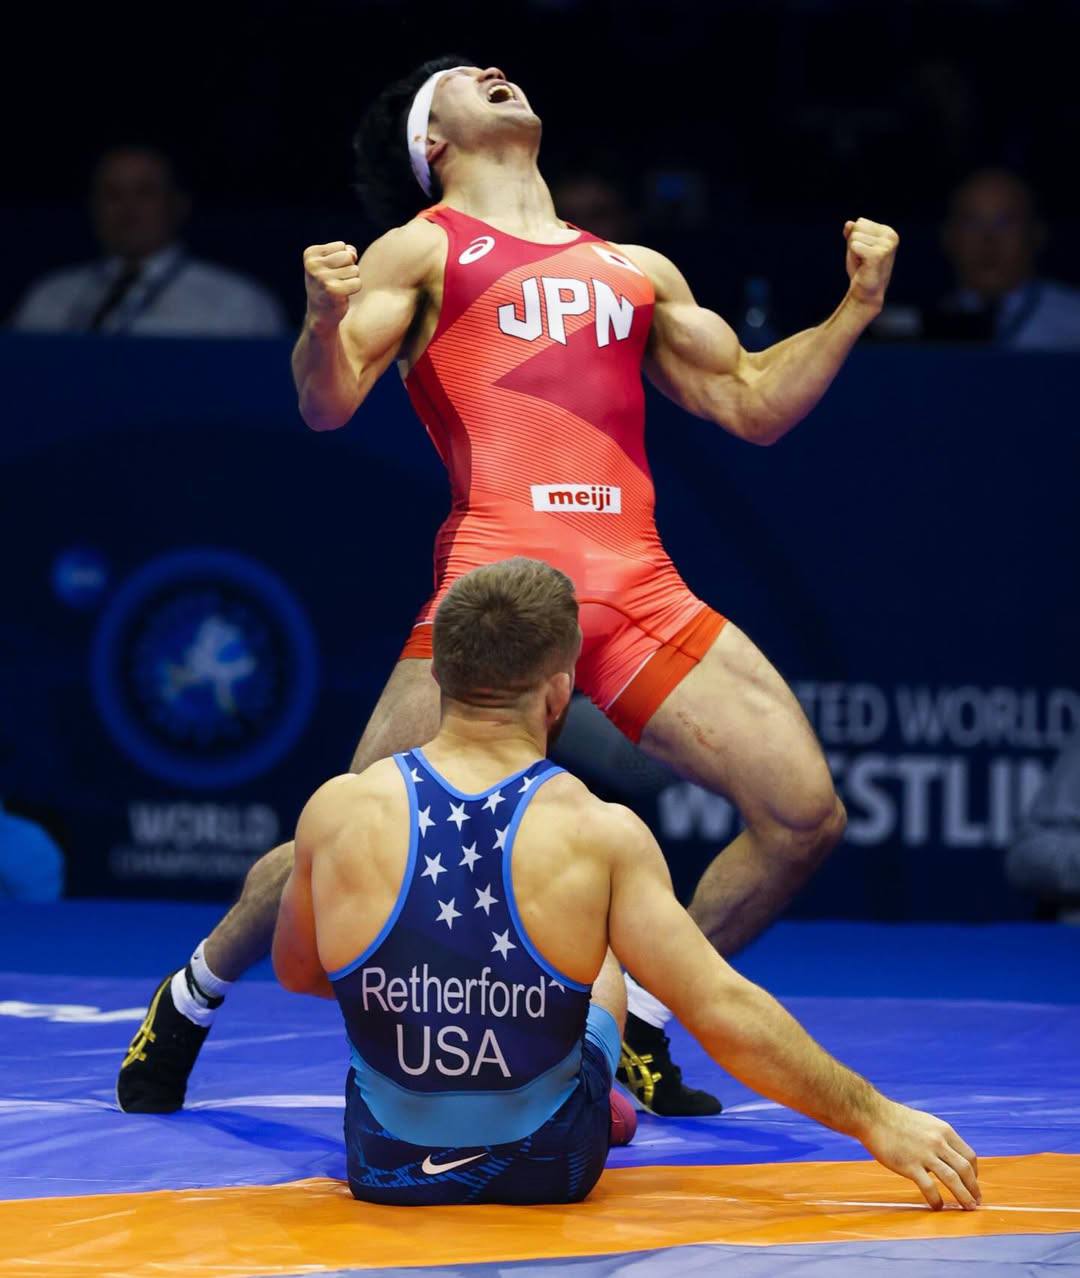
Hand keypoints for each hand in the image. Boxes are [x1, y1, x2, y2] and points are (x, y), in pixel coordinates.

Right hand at [303, 241, 361, 330]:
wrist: (321, 314)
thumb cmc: (328, 284)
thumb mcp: (332, 263)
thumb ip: (346, 251)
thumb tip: (352, 253)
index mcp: (310, 254)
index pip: (342, 246)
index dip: (342, 259)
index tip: (331, 271)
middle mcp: (313, 265)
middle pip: (348, 256)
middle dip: (349, 268)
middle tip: (337, 280)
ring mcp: (322, 278)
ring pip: (354, 269)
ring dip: (351, 279)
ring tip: (339, 287)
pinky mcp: (333, 290)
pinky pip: (357, 282)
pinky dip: (354, 288)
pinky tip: (343, 295)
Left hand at [843, 217, 898, 310]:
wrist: (866, 292)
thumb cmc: (861, 269)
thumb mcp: (856, 247)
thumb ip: (853, 233)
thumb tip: (848, 223)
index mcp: (888, 231)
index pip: (860, 222)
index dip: (856, 239)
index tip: (863, 253)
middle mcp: (890, 236)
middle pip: (858, 227)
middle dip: (854, 243)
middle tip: (862, 259)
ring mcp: (886, 245)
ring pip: (854, 237)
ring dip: (853, 252)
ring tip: (863, 263)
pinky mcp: (878, 254)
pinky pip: (854, 246)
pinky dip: (853, 257)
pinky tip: (863, 265)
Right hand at [860, 1099, 979, 1210]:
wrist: (871, 1115)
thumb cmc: (895, 1118)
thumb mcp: (924, 1122)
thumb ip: (938, 1137)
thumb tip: (947, 1154)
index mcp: (943, 1130)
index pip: (969, 1155)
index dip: (975, 1172)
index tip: (972, 1182)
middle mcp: (938, 1142)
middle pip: (965, 1170)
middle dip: (973, 1188)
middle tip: (975, 1201)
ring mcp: (924, 1154)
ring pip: (953, 1180)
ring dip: (963, 1197)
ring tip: (967, 1207)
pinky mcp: (910, 1166)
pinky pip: (930, 1188)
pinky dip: (936, 1200)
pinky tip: (937, 1206)